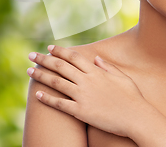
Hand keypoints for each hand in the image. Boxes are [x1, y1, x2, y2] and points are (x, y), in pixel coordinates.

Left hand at [27, 45, 148, 137]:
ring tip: (29, 71)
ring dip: (41, 76)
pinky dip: (47, 99)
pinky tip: (37, 95)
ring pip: (56, 82)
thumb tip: (96, 58)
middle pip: (60, 66)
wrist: (137, 118)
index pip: (73, 57)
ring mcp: (83, 96)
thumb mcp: (122, 77)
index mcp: (96, 71)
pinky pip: (59, 104)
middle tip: (31, 55)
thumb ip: (108, 67)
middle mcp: (87, 81)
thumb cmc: (132, 98)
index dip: (60, 51)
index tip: (49, 47)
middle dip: (44, 59)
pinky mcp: (80, 111)